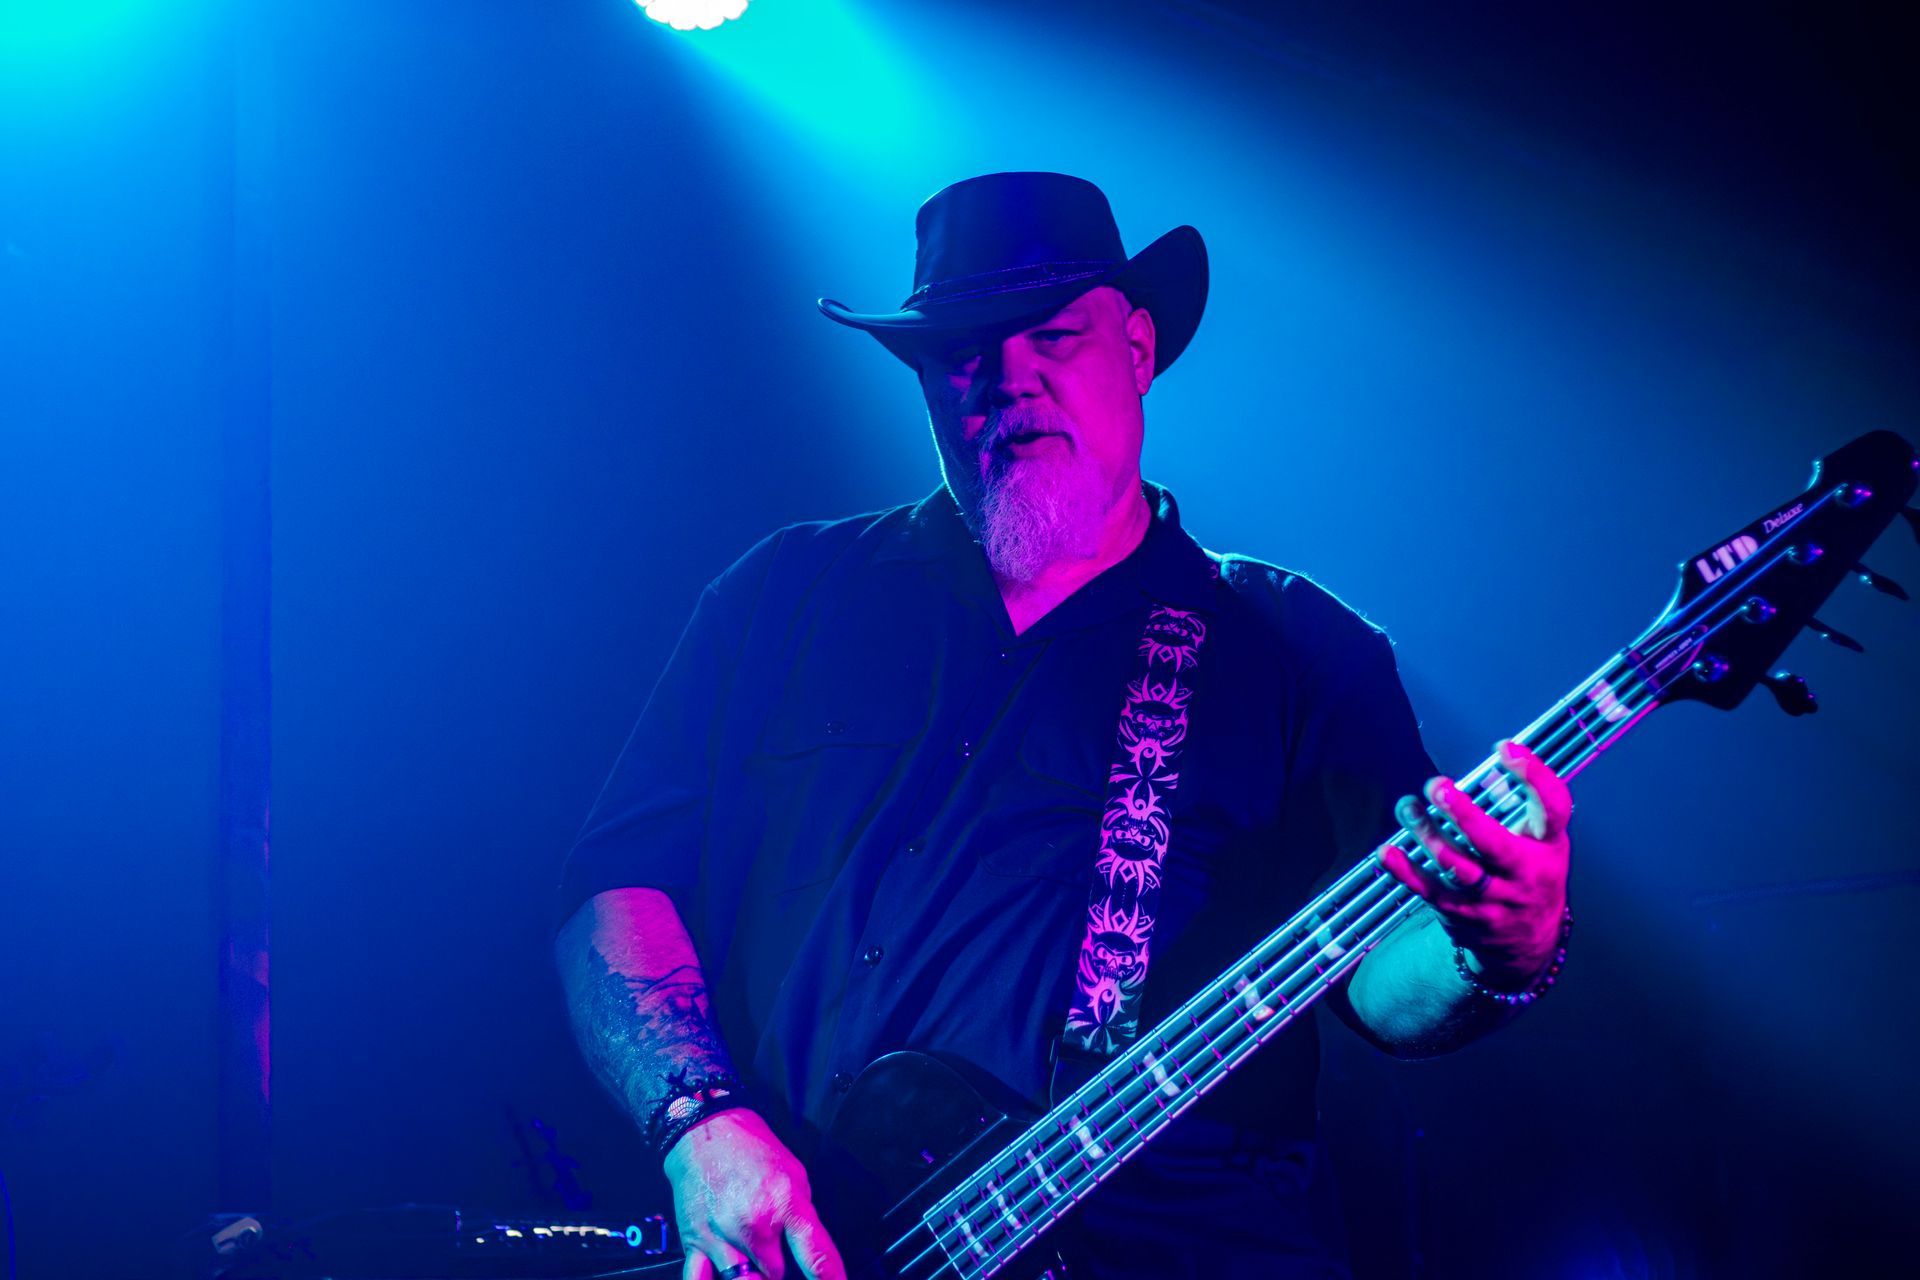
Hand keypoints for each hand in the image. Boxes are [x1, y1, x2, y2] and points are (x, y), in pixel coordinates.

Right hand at [663, 1108, 846, 1279]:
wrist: (706, 1132)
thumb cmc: (751, 1150)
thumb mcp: (795, 1175)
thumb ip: (802, 1218)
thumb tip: (811, 1251)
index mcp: (784, 1204)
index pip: (816, 1255)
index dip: (830, 1278)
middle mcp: (753, 1225)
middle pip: (776, 1276)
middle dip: (779, 1270)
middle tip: (777, 1254)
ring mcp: (722, 1236)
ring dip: (753, 1276)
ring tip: (754, 1261)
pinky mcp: (695, 1242)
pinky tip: (724, 1272)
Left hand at [1376, 739, 1571, 987]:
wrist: (1529, 943)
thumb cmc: (1533, 874)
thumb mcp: (1544, 842)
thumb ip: (1521, 807)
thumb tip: (1486, 770)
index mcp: (1548, 847)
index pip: (1552, 809)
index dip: (1534, 776)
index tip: (1505, 749)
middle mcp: (1524, 874)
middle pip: (1494, 845)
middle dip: (1462, 814)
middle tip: (1436, 786)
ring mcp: (1493, 899)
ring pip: (1455, 866)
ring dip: (1426, 833)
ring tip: (1407, 807)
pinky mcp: (1463, 915)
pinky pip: (1430, 892)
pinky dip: (1405, 872)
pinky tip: (1387, 851)